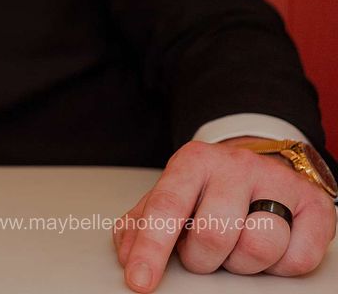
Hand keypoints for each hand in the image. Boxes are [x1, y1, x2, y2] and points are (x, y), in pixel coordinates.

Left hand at [114, 139, 336, 291]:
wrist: (262, 167)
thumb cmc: (209, 191)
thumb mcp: (172, 198)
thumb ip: (141, 225)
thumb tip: (127, 256)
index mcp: (193, 162)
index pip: (166, 207)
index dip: (151, 248)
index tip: (140, 281)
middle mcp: (236, 166)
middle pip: (214, 234)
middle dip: (203, 258)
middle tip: (205, 251)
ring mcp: (278, 182)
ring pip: (258, 246)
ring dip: (242, 262)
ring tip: (237, 246)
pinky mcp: (315, 206)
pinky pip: (297, 259)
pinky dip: (280, 266)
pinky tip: (271, 248)